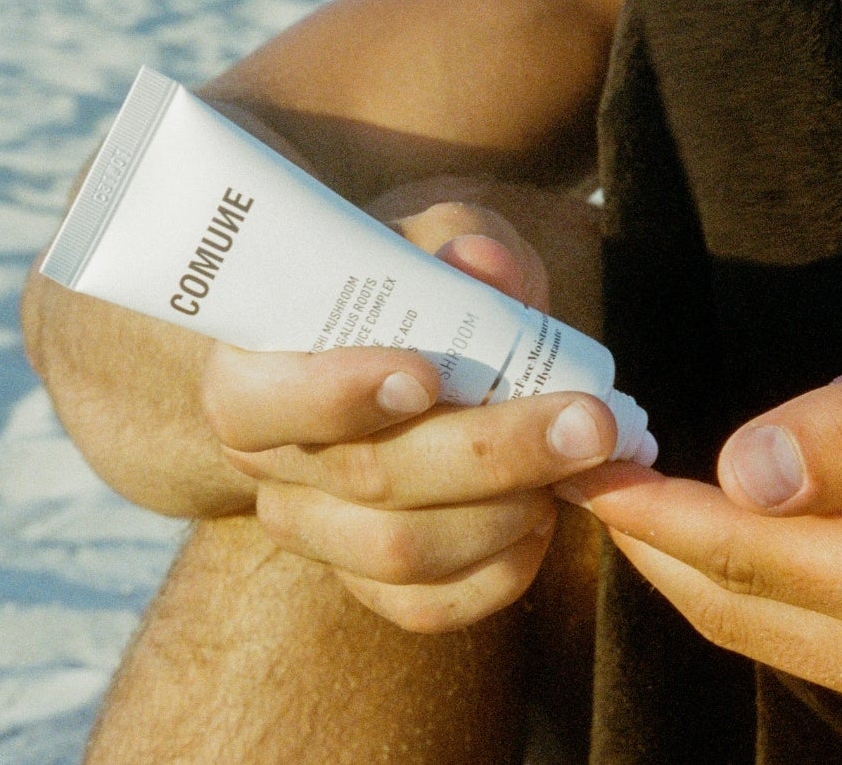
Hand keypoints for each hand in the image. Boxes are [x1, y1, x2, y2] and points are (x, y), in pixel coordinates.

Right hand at [200, 189, 625, 631]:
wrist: (416, 340)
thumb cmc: (417, 279)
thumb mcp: (436, 234)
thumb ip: (457, 238)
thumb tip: (483, 262)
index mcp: (253, 370)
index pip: (256, 402)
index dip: (337, 396)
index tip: (427, 375)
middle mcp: (269, 462)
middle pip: (365, 479)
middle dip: (490, 452)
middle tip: (588, 421)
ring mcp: (315, 530)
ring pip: (400, 553)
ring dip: (506, 511)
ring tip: (576, 459)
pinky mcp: (367, 581)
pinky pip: (428, 607)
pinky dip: (502, 568)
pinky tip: (545, 514)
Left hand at [566, 321, 841, 757]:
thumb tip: (741, 464)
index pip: (743, 553)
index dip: (645, 504)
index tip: (570, 455)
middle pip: (735, 607)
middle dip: (644, 537)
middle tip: (565, 461)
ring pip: (763, 634)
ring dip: (684, 563)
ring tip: (619, 484)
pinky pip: (808, 646)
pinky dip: (745, 586)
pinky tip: (712, 527)